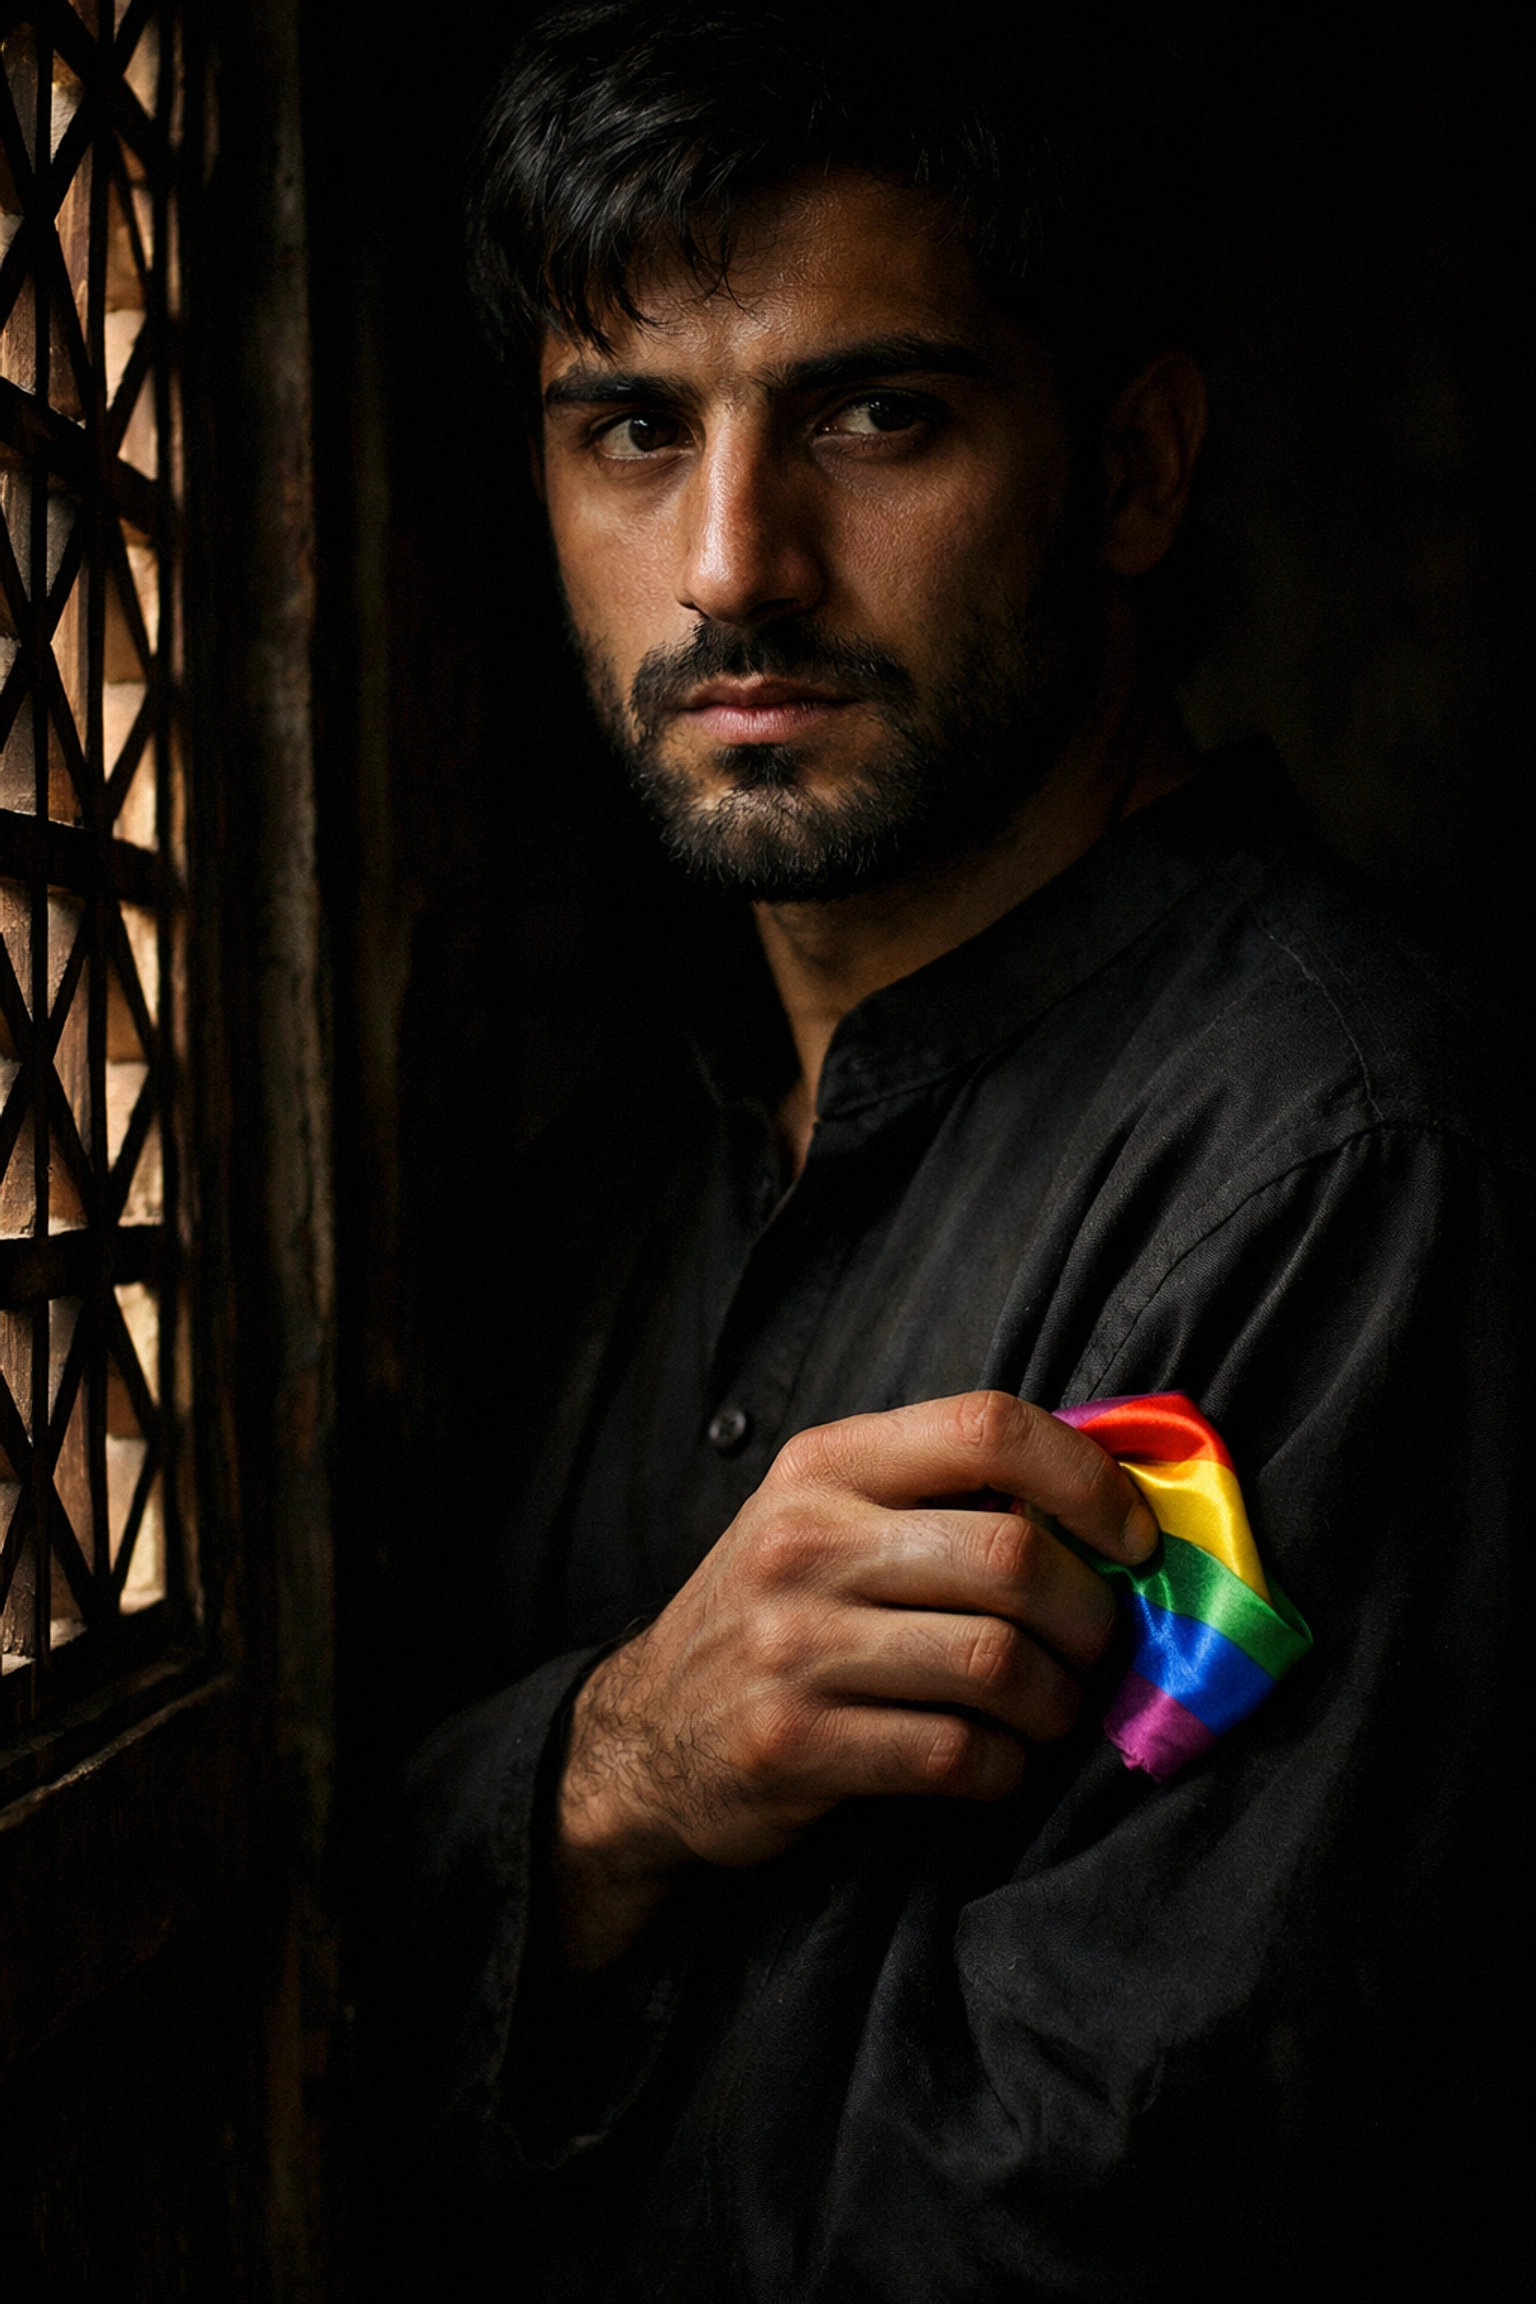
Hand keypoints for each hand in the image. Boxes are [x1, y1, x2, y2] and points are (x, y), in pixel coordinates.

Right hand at [553, 1391, 1157, 1965]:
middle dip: (1088, 1615)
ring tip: (1045, 1710)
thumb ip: (938, 1492)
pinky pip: (957, 1755)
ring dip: (1054, 1702)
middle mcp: (804, 1541)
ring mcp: (793, 1644)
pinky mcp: (795, 1743)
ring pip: (999, 1663)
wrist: (649, 1732)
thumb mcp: (828, 1515)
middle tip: (1094, 1648)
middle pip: (1013, 1555)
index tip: (1128, 1538)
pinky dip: (1004, 1767)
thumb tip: (1109, 1494)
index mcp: (825, 1464)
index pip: (986, 1426)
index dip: (1086, 1478)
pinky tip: (993, 1761)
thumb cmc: (777, 1612)